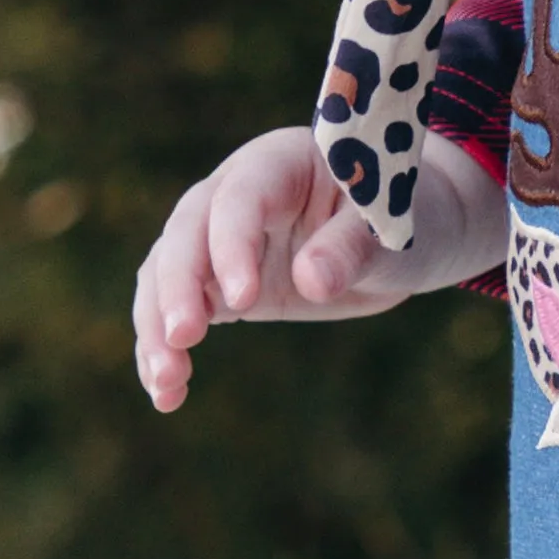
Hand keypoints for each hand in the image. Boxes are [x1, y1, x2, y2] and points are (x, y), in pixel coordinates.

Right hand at [132, 128, 502, 409]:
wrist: (401, 237)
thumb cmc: (401, 219)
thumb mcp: (392, 232)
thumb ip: (353, 248)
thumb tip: (312, 281)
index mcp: (281, 163)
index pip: (241, 197)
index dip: (234, 245)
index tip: (243, 302)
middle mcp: (235, 193)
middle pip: (187, 232)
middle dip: (178, 286)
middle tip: (183, 339)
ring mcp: (218, 237)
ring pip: (166, 272)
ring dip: (157, 326)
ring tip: (166, 382)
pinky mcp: (215, 281)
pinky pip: (175, 308)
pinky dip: (164, 348)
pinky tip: (167, 395)